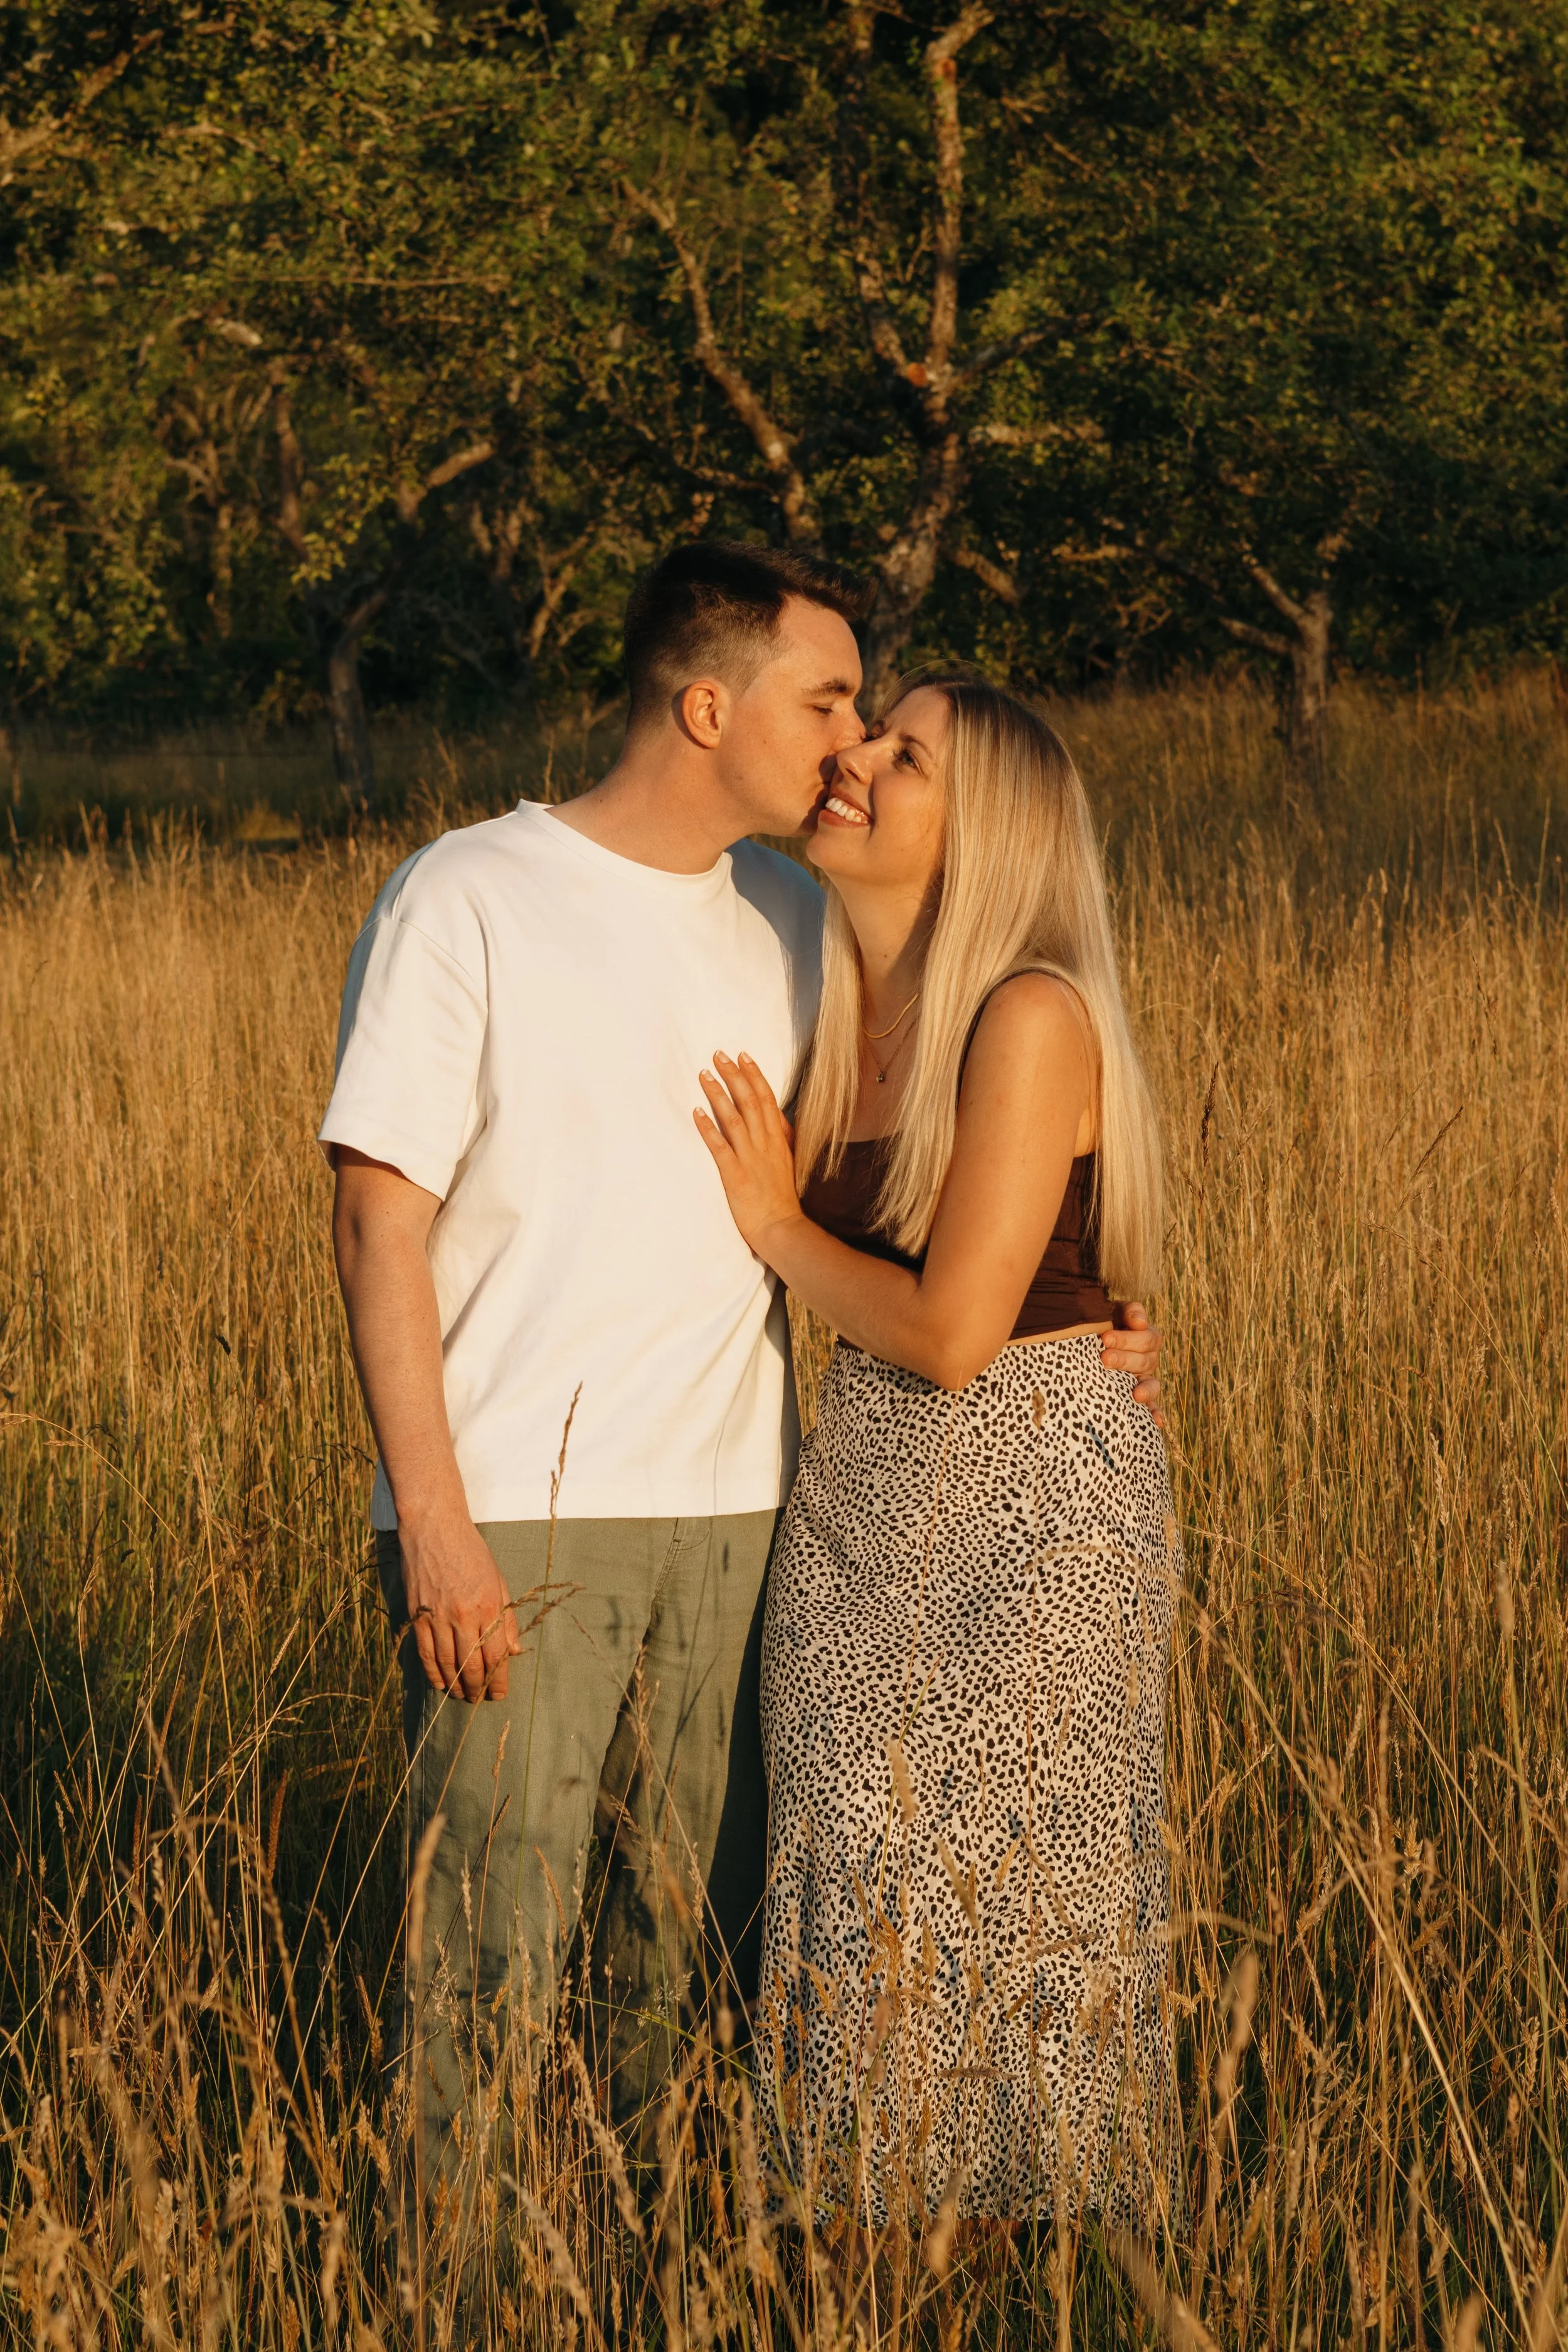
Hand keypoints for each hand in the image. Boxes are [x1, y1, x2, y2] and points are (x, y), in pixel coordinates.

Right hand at [398, 1504, 520, 1701]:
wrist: (434, 1528)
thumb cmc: (471, 1551)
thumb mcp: (498, 1580)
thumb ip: (506, 1618)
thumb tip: (514, 1651)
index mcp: (488, 1607)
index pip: (495, 1655)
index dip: (498, 1680)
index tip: (499, 1694)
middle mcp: (463, 1617)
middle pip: (471, 1666)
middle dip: (478, 1689)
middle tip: (480, 1700)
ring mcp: (437, 1617)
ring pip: (447, 1664)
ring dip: (456, 1685)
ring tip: (463, 1695)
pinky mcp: (417, 1615)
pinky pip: (425, 1653)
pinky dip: (433, 1673)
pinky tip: (440, 1683)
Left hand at [694, 1051, 803, 1263]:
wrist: (782, 1227)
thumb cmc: (783, 1199)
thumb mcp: (789, 1162)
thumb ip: (781, 1140)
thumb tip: (775, 1119)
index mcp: (778, 1140)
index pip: (767, 1099)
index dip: (754, 1075)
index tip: (742, 1057)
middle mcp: (765, 1144)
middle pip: (749, 1101)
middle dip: (733, 1075)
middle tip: (718, 1054)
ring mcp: (750, 1158)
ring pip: (733, 1118)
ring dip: (717, 1094)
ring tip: (704, 1074)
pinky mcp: (735, 1175)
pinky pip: (719, 1146)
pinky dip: (708, 1128)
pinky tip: (696, 1112)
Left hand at [1102, 1300, 1163, 1426]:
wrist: (1093, 1337)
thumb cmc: (1105, 1321)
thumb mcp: (1116, 1310)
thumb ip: (1129, 1311)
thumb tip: (1139, 1322)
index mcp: (1147, 1336)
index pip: (1146, 1338)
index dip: (1127, 1339)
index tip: (1105, 1338)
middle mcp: (1149, 1357)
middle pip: (1145, 1360)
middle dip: (1124, 1360)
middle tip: (1104, 1358)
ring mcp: (1145, 1377)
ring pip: (1150, 1383)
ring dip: (1144, 1390)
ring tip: (1135, 1395)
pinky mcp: (1140, 1394)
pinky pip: (1152, 1405)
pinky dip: (1155, 1412)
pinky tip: (1157, 1423)